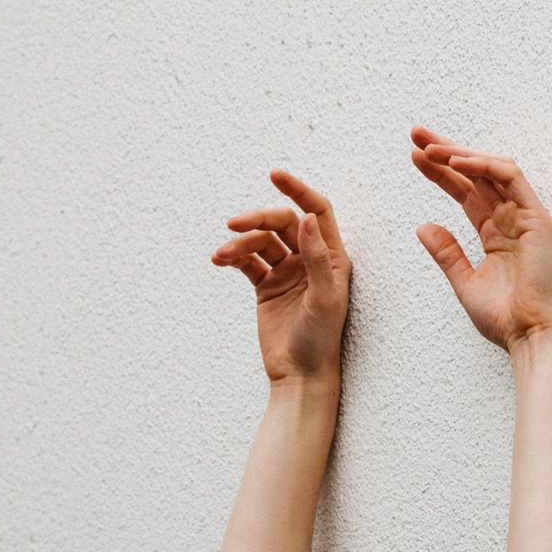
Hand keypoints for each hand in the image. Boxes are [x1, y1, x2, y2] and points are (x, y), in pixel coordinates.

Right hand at [211, 169, 351, 385]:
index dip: (297, 190)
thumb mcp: (325, 299)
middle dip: (258, 219)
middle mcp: (309, 260)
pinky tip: (219, 260)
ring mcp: (286, 271)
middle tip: (234, 224)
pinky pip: (247, 262)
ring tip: (222, 254)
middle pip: (282, 223)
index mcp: (332, 258)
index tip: (275, 175)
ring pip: (261, 242)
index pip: (316, 212)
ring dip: (240, 243)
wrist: (300, 376)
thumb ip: (318, 258)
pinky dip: (233, 258)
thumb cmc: (320, 341)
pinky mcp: (266, 286)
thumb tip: (307, 218)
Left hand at [410, 128, 551, 352]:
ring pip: (492, 168)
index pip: (464, 191)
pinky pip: (511, 177)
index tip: (413, 157)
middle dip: (445, 150)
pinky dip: (484, 166)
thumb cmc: (505, 318)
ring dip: (460, 153)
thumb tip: (422, 226)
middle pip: (475, 173)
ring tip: (429, 148)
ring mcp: (524, 215)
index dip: (439, 172)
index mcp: (493, 232)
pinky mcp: (536, 217)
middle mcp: (509, 218)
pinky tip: (457, 163)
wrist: (531, 336)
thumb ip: (447, 253)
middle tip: (415, 133)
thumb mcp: (464, 283)